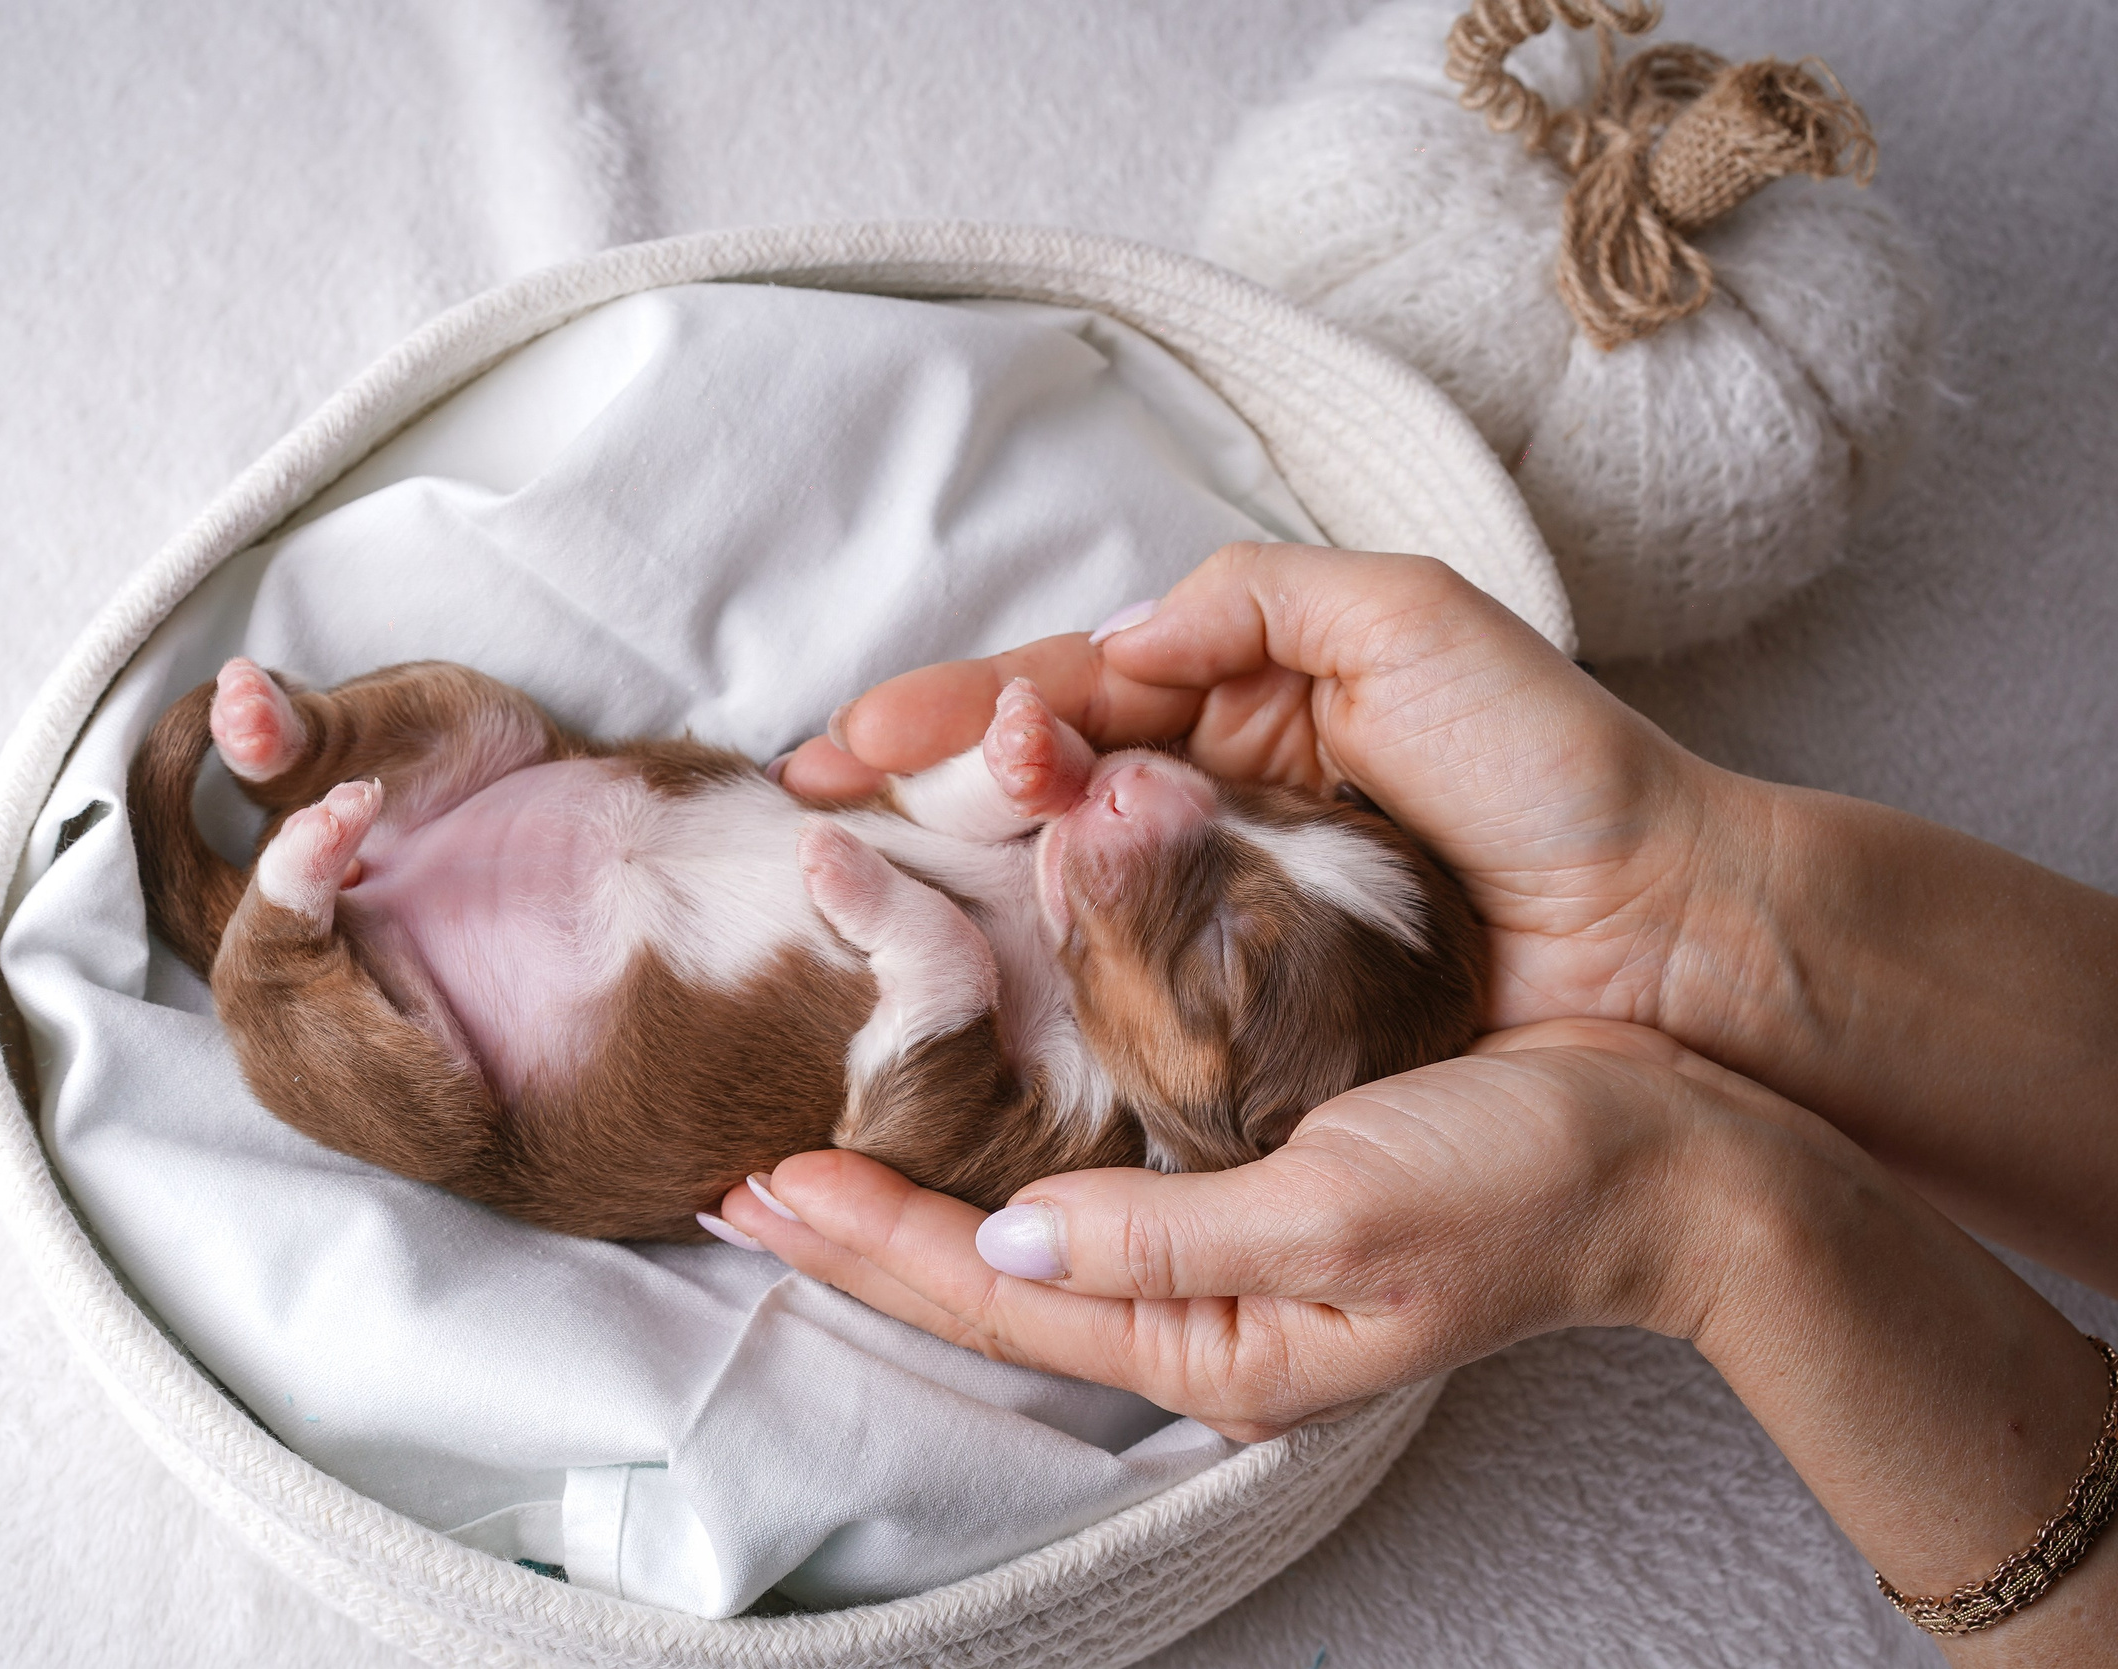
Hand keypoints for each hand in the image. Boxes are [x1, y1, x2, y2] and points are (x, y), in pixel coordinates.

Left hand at [720, 1019, 1763, 1439]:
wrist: (1679, 1159)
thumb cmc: (1530, 1179)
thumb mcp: (1342, 1212)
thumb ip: (1168, 1236)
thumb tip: (1004, 1241)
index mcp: (1218, 1339)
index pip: (995, 1297)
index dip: (870, 1239)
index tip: (757, 1183)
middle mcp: (1205, 1313)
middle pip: (985, 1281)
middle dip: (859, 1230)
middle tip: (735, 1181)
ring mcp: (1229, 1261)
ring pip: (1027, 1237)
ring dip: (914, 1196)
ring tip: (809, 1155)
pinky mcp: (1257, 1193)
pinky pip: (1092, 1189)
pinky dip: (1003, 1153)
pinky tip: (961, 1117)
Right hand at [783, 542, 1749, 1033]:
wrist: (1670, 934)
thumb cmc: (1551, 770)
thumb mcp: (1406, 619)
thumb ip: (1250, 598)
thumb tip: (1101, 645)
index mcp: (1242, 697)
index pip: (1066, 690)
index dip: (951, 712)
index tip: (845, 742)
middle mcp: (1214, 796)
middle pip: (1035, 783)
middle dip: (924, 785)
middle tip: (822, 807)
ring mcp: (1225, 900)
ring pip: (1064, 876)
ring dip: (967, 868)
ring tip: (872, 871)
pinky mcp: (1250, 1001)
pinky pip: (1124, 973)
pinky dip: (1043, 967)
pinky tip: (971, 970)